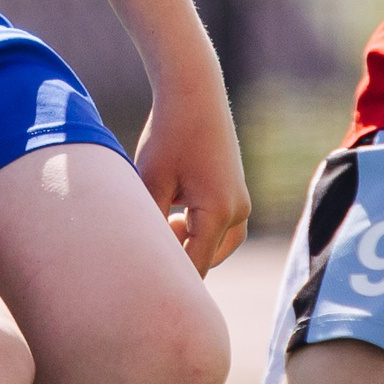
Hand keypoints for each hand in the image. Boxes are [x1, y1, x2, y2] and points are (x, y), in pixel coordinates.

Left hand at [133, 55, 250, 276]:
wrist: (194, 93)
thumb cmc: (167, 136)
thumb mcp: (151, 184)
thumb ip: (152, 227)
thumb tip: (145, 261)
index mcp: (218, 213)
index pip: (193, 267)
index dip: (168, 281)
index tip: (141, 290)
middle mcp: (238, 213)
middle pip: (205, 260)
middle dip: (176, 261)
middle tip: (143, 249)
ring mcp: (242, 203)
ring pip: (215, 247)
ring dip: (188, 245)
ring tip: (163, 222)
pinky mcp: (238, 193)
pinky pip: (220, 229)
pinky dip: (198, 230)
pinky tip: (173, 211)